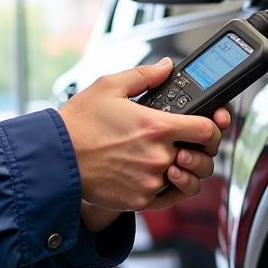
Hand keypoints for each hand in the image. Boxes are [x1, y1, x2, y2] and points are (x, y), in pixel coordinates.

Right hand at [58, 58, 227, 217]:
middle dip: (200, 149)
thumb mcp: (108, 86)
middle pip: (202, 157)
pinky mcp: (140, 201)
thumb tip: (166, 67)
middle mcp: (158, 157)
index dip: (212, 126)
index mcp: (156, 126)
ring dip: (186, 169)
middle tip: (190, 142)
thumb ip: (144, 75)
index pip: (208, 130)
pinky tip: (161, 175)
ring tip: (173, 159)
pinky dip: (171, 188)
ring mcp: (151, 181)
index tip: (206, 124)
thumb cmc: (78, 124)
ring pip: (188, 179)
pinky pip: (170, 197)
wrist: (55, 159)